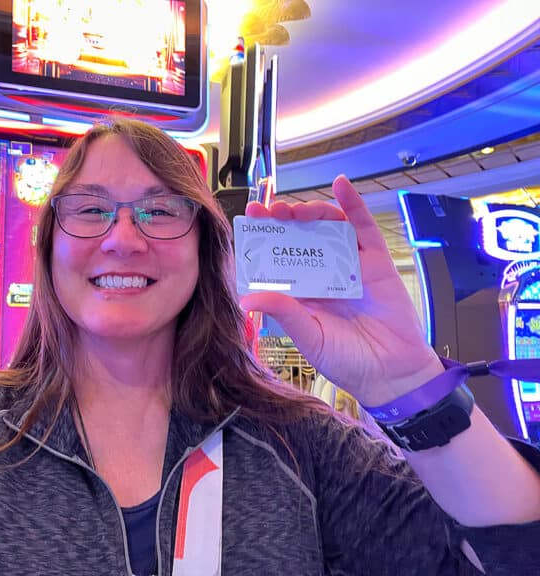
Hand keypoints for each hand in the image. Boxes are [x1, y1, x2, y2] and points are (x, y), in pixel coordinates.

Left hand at [240, 175, 443, 406]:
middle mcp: (323, 273)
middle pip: (300, 236)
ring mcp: (350, 265)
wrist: (390, 373)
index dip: (264, 237)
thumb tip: (248, 298)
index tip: (249, 220)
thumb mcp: (308, 336)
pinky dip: (354, 204)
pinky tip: (342, 185)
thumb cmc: (347, 360)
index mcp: (302, 291)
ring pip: (329, 227)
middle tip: (269, 211)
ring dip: (311, 212)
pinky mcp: (376, 262)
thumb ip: (283, 312)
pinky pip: (365, 228)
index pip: (278, 256)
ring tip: (296, 209)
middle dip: (283, 219)